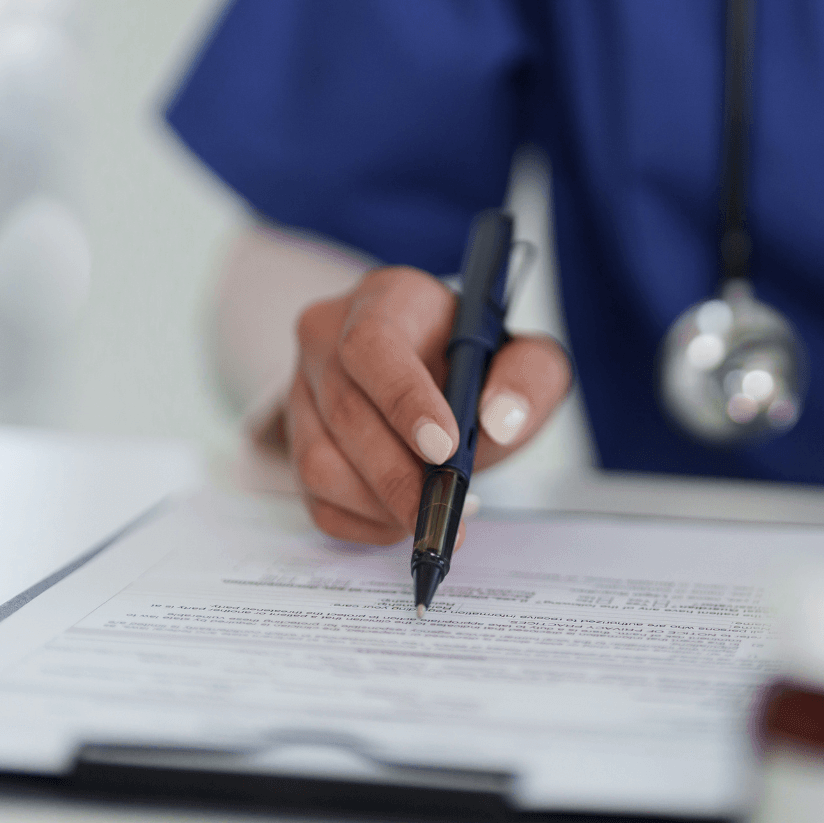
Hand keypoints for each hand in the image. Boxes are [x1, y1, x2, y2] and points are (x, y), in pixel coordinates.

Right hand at [280, 266, 572, 543]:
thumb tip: (500, 420)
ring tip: (432, 511)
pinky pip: (317, 500)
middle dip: (400, 475)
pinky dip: (365, 523)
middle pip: (345, 412)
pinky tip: (404, 515)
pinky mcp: (295, 444)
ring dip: (381, 503)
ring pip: (319, 462)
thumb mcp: (525, 359)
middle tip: (448, 512)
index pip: (371, 343)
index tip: (445, 449)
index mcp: (385, 299)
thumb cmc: (479, 367)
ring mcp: (301, 392)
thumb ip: (529, 377)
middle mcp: (326, 338)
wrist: (446, 381)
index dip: (403, 400)